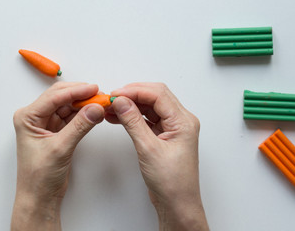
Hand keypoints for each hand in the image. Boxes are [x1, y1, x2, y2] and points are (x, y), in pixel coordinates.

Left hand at [11, 82, 104, 230]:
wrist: (40, 197)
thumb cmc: (39, 177)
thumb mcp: (60, 148)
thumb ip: (80, 126)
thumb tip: (96, 108)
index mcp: (27, 117)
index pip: (54, 97)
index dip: (76, 91)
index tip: (94, 89)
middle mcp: (35, 117)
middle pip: (61, 97)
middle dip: (80, 95)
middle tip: (100, 95)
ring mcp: (46, 124)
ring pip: (68, 106)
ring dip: (84, 104)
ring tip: (101, 103)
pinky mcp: (57, 131)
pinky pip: (72, 117)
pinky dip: (83, 114)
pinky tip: (95, 113)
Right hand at [105, 83, 208, 230]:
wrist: (176, 203)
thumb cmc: (171, 182)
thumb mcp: (148, 149)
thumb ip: (133, 122)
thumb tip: (121, 102)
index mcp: (183, 121)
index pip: (158, 95)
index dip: (135, 91)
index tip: (115, 94)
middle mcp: (180, 121)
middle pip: (155, 97)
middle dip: (132, 95)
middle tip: (112, 99)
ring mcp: (172, 128)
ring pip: (149, 107)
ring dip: (130, 105)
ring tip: (111, 108)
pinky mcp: (163, 135)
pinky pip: (147, 119)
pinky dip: (132, 117)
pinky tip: (118, 117)